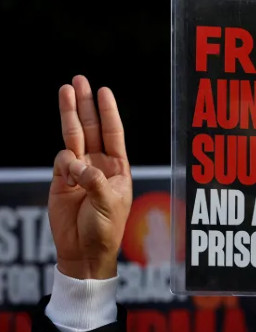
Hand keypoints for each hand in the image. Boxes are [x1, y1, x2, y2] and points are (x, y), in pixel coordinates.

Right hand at [49, 75, 131, 279]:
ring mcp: (79, 170)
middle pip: (92, 128)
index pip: (114, 133)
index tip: (104, 91)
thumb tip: (78, 164)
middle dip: (86, 104)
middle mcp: (99, 165)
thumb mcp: (108, 204)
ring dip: (69, 114)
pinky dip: (64, 162)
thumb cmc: (105, 230)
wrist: (84, 251)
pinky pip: (61, 160)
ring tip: (65, 89)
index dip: (108, 112)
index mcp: (118, 168)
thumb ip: (95, 181)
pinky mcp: (61, 180)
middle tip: (80, 80)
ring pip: (73, 136)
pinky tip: (69, 175)